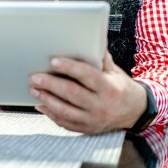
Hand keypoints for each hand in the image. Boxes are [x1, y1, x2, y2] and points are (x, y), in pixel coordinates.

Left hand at [29, 51, 147, 133]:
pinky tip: (40, 104)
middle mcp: (101, 106)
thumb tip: (91, 37)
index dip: (69, 67)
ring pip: (65, 111)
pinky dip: (51, 113)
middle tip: (35, 77)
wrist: (134, 111)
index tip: (53, 61)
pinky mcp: (87, 129)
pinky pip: (65, 122)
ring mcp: (93, 120)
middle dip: (50, 84)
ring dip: (46, 99)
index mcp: (109, 88)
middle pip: (71, 93)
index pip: (86, 75)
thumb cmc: (120, 86)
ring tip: (33, 89)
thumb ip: (100, 57)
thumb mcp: (114, 71)